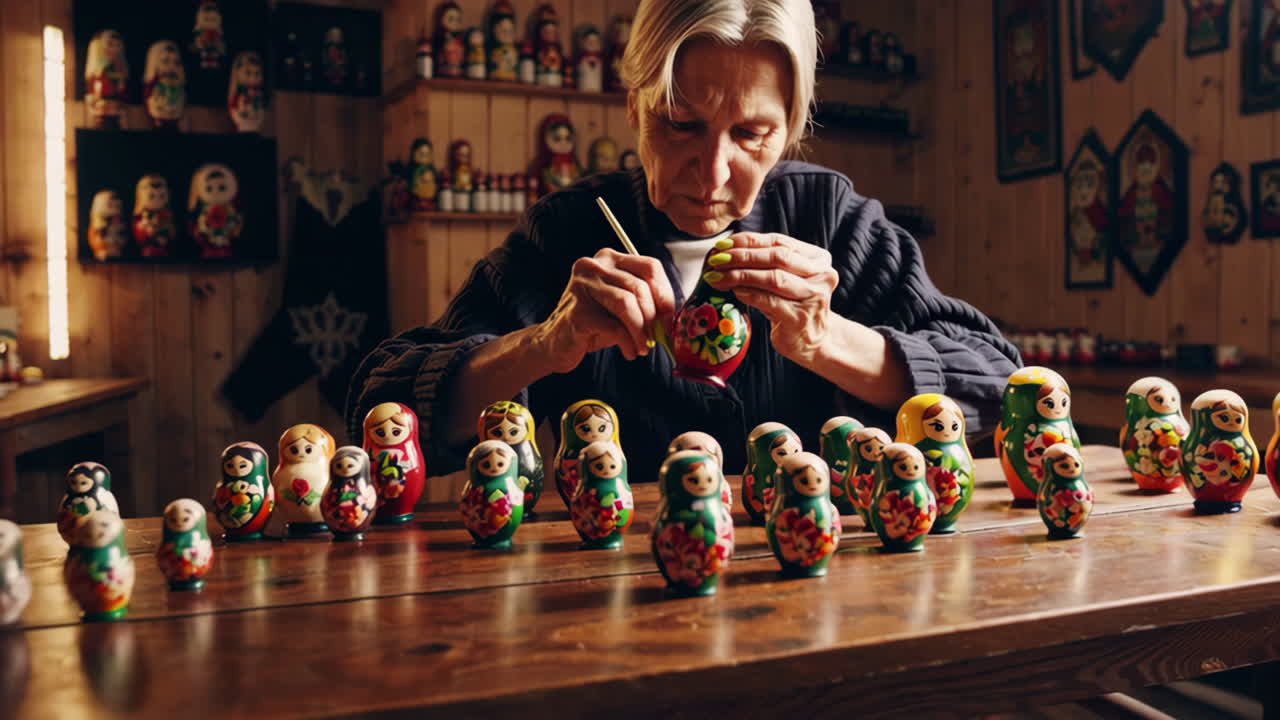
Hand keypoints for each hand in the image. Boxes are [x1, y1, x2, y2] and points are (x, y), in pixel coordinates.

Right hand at [535, 248, 676, 371]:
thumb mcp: (622, 306)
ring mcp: (582, 286)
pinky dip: (629, 343)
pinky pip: (615, 327)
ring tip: (643, 348)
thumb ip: (645, 301)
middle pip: (639, 286)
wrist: (555, 344)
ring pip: (627, 304)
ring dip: (642, 332)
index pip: (650, 267)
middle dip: (654, 317)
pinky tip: (629, 352)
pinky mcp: (577, 311)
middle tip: (657, 338)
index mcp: (609, 259)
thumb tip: (673, 315)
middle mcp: (593, 265)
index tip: (669, 320)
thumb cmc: (594, 325)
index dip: (665, 295)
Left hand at [704, 232, 838, 364]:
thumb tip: (727, 250)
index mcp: (817, 259)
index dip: (749, 241)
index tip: (723, 244)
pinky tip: (734, 291)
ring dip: (741, 275)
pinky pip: (769, 302)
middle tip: (717, 259)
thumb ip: (764, 262)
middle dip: (743, 256)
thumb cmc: (792, 306)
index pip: (779, 242)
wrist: (812, 341)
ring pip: (773, 278)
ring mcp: (813, 298)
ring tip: (718, 275)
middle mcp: (821, 276)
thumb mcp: (784, 279)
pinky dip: (749, 294)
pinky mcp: (799, 319)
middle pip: (777, 257)